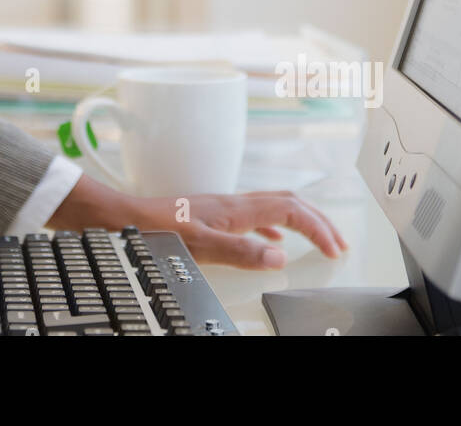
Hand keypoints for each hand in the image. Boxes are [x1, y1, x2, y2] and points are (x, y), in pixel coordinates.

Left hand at [47, 173, 347, 269]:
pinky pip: (254, 217)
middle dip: (318, 220)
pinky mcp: (210, 215)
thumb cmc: (154, 230)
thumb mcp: (199, 245)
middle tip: (339, 242)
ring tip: (318, 237)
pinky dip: (274, 228)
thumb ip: (240, 251)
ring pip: (273, 206)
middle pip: (287, 202)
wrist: (121, 219)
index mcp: (234, 208)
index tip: (335, 249)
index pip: (290, 211)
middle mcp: (231, 202)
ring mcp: (221, 207)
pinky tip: (271, 243)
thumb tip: (279, 258)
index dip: (317, 228)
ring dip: (301, 220)